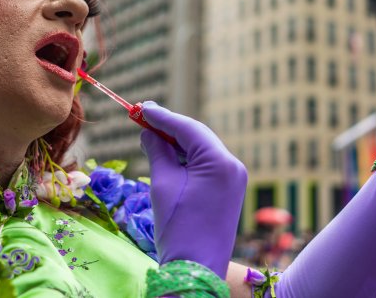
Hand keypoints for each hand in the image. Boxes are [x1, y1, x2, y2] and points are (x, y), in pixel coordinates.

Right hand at [139, 101, 246, 278]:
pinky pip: (207, 165)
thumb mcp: (163, 184)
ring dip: (178, 142)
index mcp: (220, 161)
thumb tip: (148, 133)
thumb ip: (157, 152)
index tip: (141, 108)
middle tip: (143, 117)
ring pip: (203, 150)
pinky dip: (188, 158)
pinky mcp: (230, 190)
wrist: (196, 268)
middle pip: (198, 136)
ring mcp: (234, 178)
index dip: (162, 116)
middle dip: (171, 127)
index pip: (188, 128)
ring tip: (151, 135)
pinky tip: (168, 155)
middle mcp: (233, 165)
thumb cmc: (178, 226)